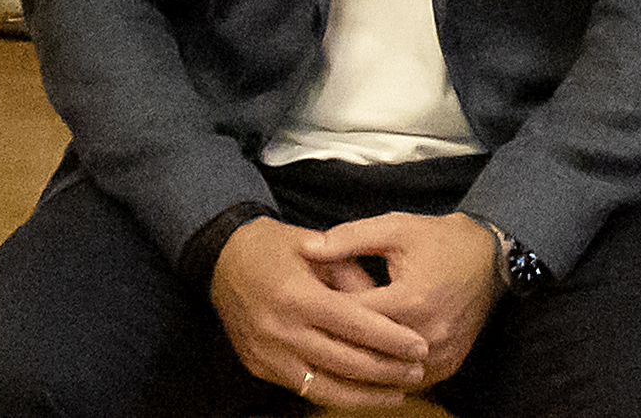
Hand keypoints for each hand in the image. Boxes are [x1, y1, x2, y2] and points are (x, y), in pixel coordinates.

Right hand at [207, 216, 434, 406]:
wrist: (220, 259)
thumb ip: (352, 276)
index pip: (353, 324)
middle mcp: (279, 330)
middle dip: (386, 371)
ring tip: (398, 392)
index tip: (420, 346)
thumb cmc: (274, 247)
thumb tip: (388, 310)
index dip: (390, 339)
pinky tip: (361, 392)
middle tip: (417, 371)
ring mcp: (266, 353)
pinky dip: (336, 393)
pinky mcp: (259, 367)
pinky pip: (304, 389)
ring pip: (325, 387)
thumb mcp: (315, 246)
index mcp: (296, 295)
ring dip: (365, 394)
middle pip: (344, 361)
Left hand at [298, 210, 504, 388]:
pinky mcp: (449, 366)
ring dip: (358, 365)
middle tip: (305, 335)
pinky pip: (408, 381)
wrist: (491, 258)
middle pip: (365, 351)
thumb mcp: (396, 228)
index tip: (297, 306)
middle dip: (333, 342)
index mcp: (411, 299)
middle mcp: (427, 335)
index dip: (321, 313)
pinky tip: (363, 365)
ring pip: (385, 374)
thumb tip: (307, 249)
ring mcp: (440, 356)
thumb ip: (350, 238)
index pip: (352, 317)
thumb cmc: (441, 240)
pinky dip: (385, 375)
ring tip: (328, 353)